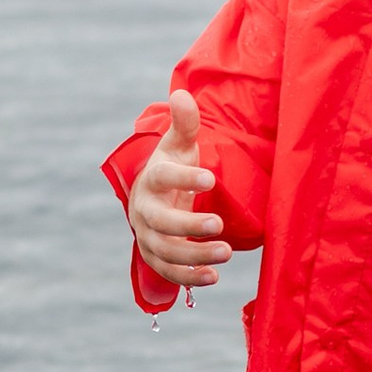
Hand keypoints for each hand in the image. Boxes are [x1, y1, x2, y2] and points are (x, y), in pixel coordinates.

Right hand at [129, 89, 225, 288]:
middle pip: (161, 222)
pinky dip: (189, 277)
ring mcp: (147, 236)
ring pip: (165, 250)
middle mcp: (145, 210)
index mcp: (152, 179)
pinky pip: (169, 271)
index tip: (212, 177)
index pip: (163, 177)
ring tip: (226, 253)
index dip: (185, 178)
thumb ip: (185, 123)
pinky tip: (214, 276)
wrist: (155, 196)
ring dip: (194, 254)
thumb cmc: (173, 167)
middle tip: (219, 225)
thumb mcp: (179, 145)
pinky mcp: (155, 257)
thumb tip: (182, 94)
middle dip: (189, 226)